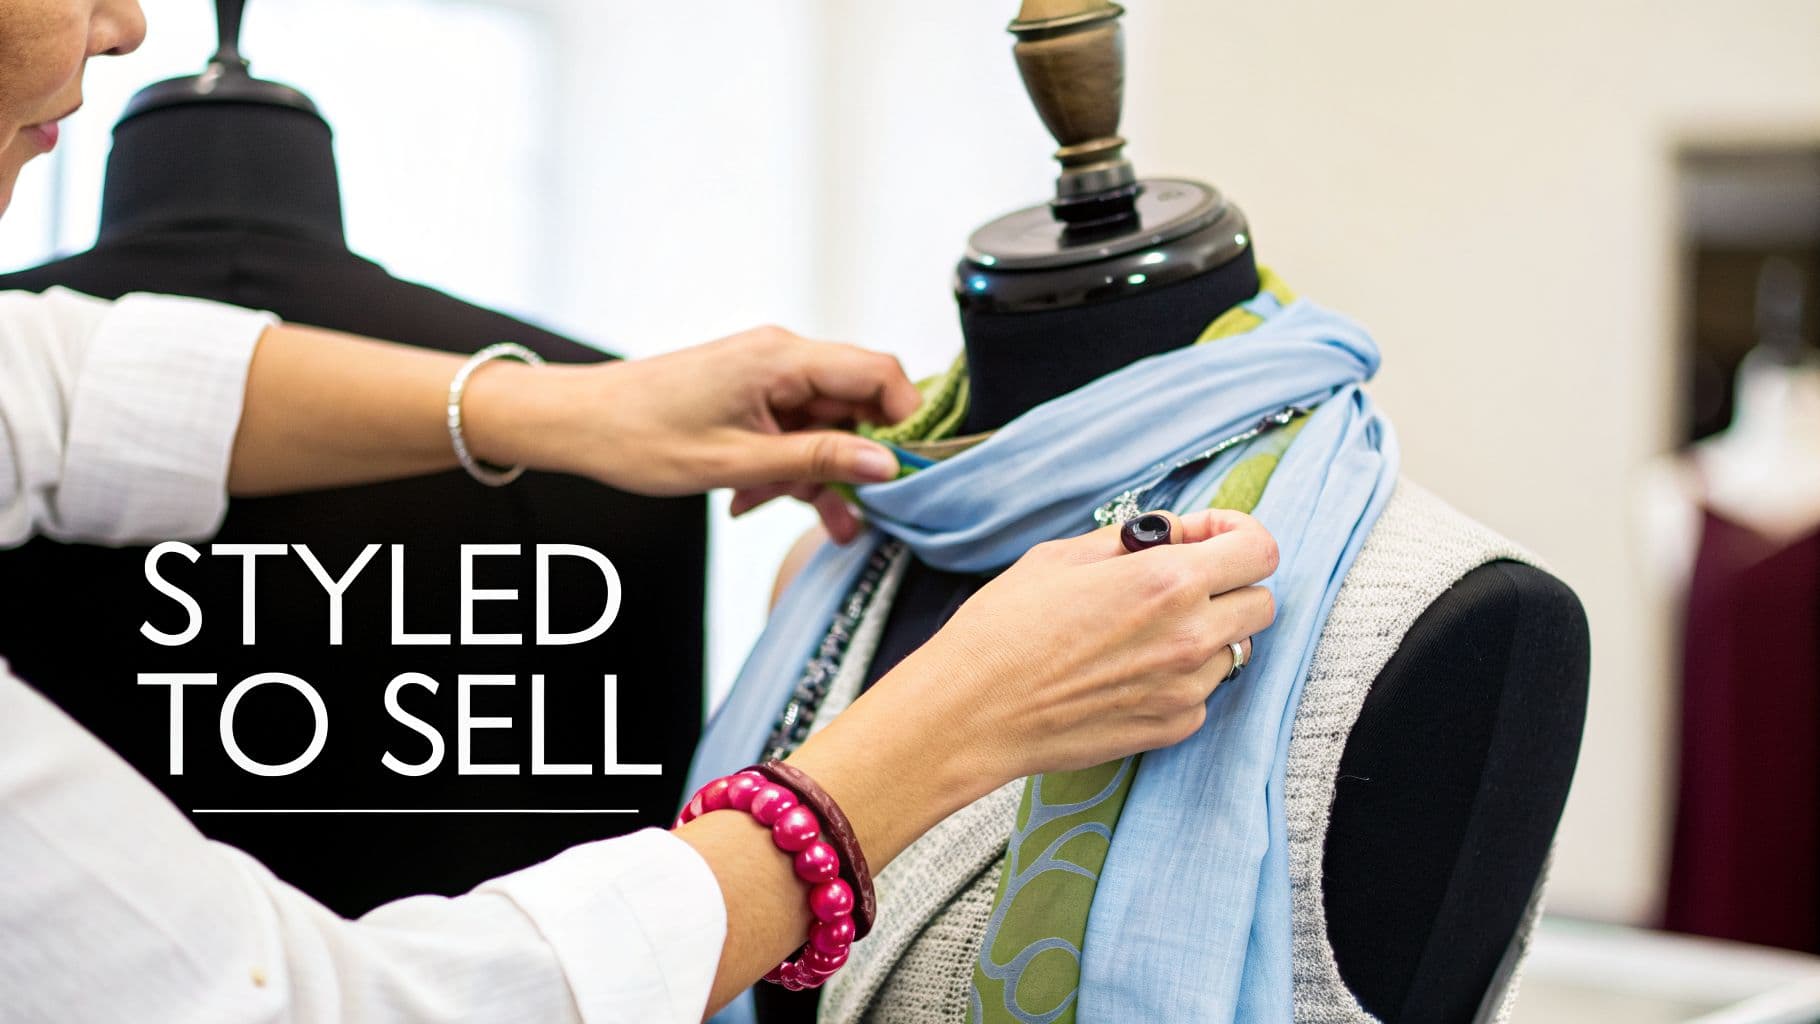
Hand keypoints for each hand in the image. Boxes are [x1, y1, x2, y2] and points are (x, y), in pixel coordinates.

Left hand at [468, 326, 920, 542]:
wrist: (579, 425)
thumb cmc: (641, 436)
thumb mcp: (738, 461)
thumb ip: (818, 461)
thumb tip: (887, 463)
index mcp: (783, 358)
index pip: (880, 372)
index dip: (907, 421)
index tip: (910, 472)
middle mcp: (783, 357)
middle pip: (858, 404)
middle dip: (858, 462)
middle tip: (857, 512)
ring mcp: (767, 376)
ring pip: (826, 425)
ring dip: (818, 473)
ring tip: (803, 516)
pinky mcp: (752, 395)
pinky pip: (794, 430)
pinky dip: (789, 467)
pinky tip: (761, 499)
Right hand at [785, 509, 1277, 867]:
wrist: (971, 711)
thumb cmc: (1004, 628)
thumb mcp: (1062, 555)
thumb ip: (1132, 540)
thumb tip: (1174, 534)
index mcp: (1167, 582)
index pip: (1259, 549)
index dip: (1239, 534)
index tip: (1208, 537)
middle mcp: (1190, 637)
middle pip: (1261, 603)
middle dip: (1230, 584)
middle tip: (1181, 582)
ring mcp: (1185, 689)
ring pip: (1235, 650)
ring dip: (1206, 632)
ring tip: (1145, 631)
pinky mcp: (1172, 728)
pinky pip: (1204, 692)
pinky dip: (1181, 676)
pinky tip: (1128, 669)